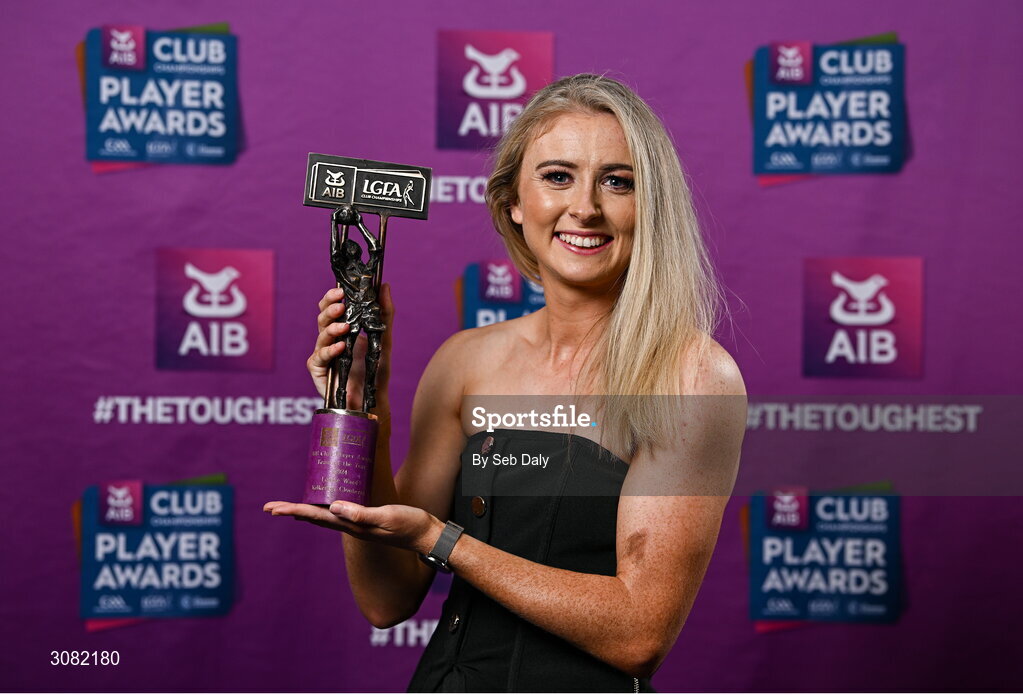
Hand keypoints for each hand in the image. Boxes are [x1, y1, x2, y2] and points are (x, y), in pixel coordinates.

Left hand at [263, 500, 442, 554]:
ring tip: (288, 507)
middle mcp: (351, 526)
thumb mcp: (386, 517)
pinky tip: (325, 503)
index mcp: (352, 526)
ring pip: (324, 516)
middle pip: (314, 518)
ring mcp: (358, 523)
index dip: (294, 510)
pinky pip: (339, 512)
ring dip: (305, 511)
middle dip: (292, 511)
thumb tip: (334, 507)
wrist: (427, 536)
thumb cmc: (410, 525)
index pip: (316, 516)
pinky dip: (325, 507)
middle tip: (269, 507)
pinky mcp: (366, 518)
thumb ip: (362, 514)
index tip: (273, 508)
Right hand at [307, 283, 394, 410]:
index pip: (332, 307)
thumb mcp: (384, 340)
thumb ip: (385, 314)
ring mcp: (323, 354)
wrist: (373, 400)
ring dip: (332, 328)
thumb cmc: (376, 371)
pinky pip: (319, 357)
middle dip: (329, 308)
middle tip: (341, 304)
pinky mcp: (319, 370)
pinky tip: (341, 347)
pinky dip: (330, 351)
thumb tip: (385, 285)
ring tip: (345, 326)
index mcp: (344, 329)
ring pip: (320, 335)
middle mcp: (331, 339)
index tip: (341, 289)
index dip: (332, 296)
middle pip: (322, 317)